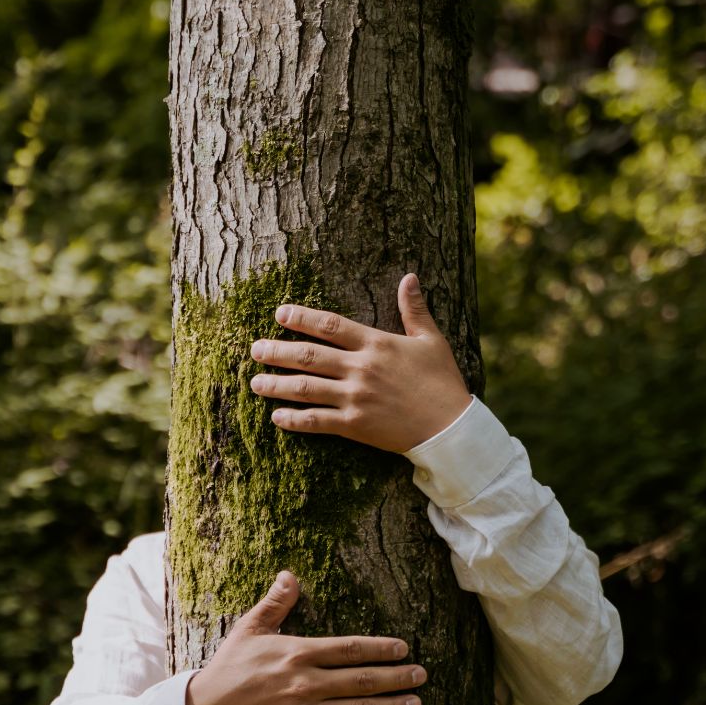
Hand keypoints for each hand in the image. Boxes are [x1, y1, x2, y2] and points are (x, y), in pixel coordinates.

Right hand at [184, 571, 426, 704]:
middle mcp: (306, 684)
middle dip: (396, 677)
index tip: (403, 648)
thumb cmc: (230, 666)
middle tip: (421, 675)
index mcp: (297, 653)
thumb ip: (275, 603)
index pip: (349, 649)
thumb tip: (291, 575)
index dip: (380, 648)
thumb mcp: (250, 629)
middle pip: (362, 680)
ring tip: (415, 703)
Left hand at [247, 272, 471, 452]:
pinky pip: (317, 421)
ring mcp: (356, 398)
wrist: (451, 427)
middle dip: (277, 351)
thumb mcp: (430, 340)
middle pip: (309, 356)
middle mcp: (361, 368)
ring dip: (277, 384)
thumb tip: (409, 277)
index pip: (330, 325)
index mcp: (376, 344)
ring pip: (306, 388)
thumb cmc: (442, 381)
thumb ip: (414, 309)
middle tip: (254, 349)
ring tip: (255, 382)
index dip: (301, 318)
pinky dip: (294, 419)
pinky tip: (277, 417)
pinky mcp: (355, 426)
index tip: (279, 314)